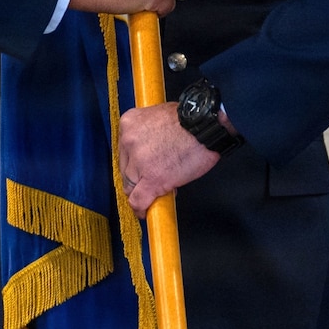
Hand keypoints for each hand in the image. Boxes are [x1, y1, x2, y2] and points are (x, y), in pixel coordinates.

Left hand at [119, 102, 219, 217]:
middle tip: (150, 181)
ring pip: (130, 186)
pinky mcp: (152, 179)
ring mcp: (139, 161)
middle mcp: (129, 141)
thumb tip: (152, 152)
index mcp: (130, 123)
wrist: (205, 125)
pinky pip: (138, 200)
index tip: (140, 169)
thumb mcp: (159, 116)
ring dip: (141, 192)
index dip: (134, 163)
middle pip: (125, 169)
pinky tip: (145, 211)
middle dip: (137, 178)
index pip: (124, 150)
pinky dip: (141, 208)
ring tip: (153, 195)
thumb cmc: (190, 119)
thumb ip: (149, 133)